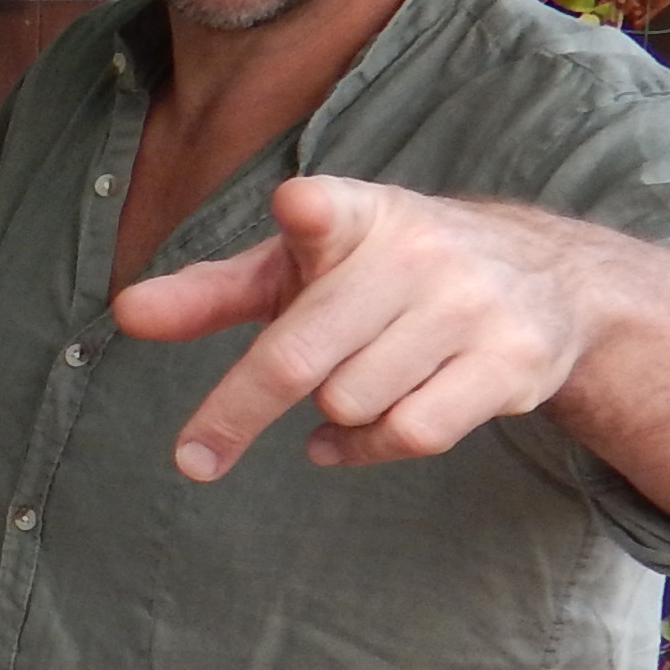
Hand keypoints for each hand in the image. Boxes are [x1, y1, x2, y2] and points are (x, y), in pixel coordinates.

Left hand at [115, 174, 669, 532]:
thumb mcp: (300, 269)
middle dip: (237, 412)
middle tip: (193, 460)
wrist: (544, 281)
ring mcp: (469, 308)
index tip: (297, 208)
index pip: (332, 209)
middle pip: (301, 355)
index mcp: (358, 216)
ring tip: (342, 392)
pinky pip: (408, 433)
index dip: (313, 212)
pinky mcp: (509, 362)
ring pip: (351, 402)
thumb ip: (213, 292)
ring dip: (329, 417)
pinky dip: (366, 449)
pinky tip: (350, 437)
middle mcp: (417, 252)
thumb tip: (125, 313)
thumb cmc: (383, 277)